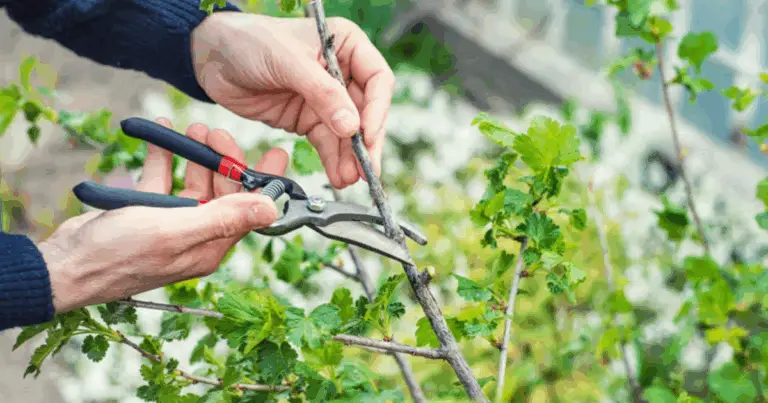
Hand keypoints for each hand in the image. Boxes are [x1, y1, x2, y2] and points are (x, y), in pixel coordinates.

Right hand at [39, 118, 288, 312]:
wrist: (64, 266)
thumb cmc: (117, 255)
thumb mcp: (175, 232)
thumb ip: (223, 219)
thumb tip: (271, 209)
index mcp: (211, 246)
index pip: (249, 211)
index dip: (264, 181)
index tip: (278, 152)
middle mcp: (197, 236)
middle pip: (224, 193)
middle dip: (225, 161)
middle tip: (217, 132)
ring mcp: (172, 224)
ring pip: (195, 183)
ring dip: (197, 155)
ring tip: (194, 128)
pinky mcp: (147, 213)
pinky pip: (163, 180)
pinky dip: (164, 157)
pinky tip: (161, 133)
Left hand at [191, 12, 394, 188]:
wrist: (212, 57)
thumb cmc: (249, 41)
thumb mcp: (287, 61)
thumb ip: (322, 93)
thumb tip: (351, 127)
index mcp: (346, 44)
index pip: (377, 80)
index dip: (376, 109)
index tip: (366, 134)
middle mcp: (342, 72)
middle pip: (367, 111)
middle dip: (367, 142)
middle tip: (368, 168)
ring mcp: (326, 99)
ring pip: (348, 133)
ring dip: (350, 158)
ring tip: (350, 179)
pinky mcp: (308, 119)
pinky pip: (327, 143)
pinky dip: (333, 161)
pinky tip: (338, 176)